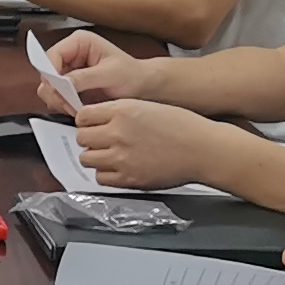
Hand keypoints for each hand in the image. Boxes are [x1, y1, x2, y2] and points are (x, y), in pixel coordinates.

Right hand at [51, 33, 165, 107]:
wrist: (142, 87)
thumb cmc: (131, 74)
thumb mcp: (110, 74)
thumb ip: (85, 77)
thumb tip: (64, 82)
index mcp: (79, 42)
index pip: (52, 55)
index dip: (51, 73)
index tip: (58, 89)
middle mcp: (71, 54)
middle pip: (46, 72)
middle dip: (54, 91)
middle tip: (68, 103)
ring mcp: (69, 71)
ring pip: (48, 87)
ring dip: (57, 100)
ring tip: (74, 108)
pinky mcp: (70, 86)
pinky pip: (55, 97)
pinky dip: (62, 105)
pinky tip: (75, 108)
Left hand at [74, 97, 217, 190]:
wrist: (202, 149)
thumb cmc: (182, 127)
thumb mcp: (147, 106)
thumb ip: (119, 112)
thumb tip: (98, 120)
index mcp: (122, 111)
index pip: (83, 115)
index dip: (87, 120)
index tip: (92, 124)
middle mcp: (118, 133)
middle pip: (81, 137)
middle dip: (89, 138)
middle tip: (101, 140)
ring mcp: (121, 158)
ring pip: (87, 158)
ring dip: (95, 156)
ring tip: (110, 154)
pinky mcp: (128, 179)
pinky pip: (100, 178)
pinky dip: (106, 173)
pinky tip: (118, 167)